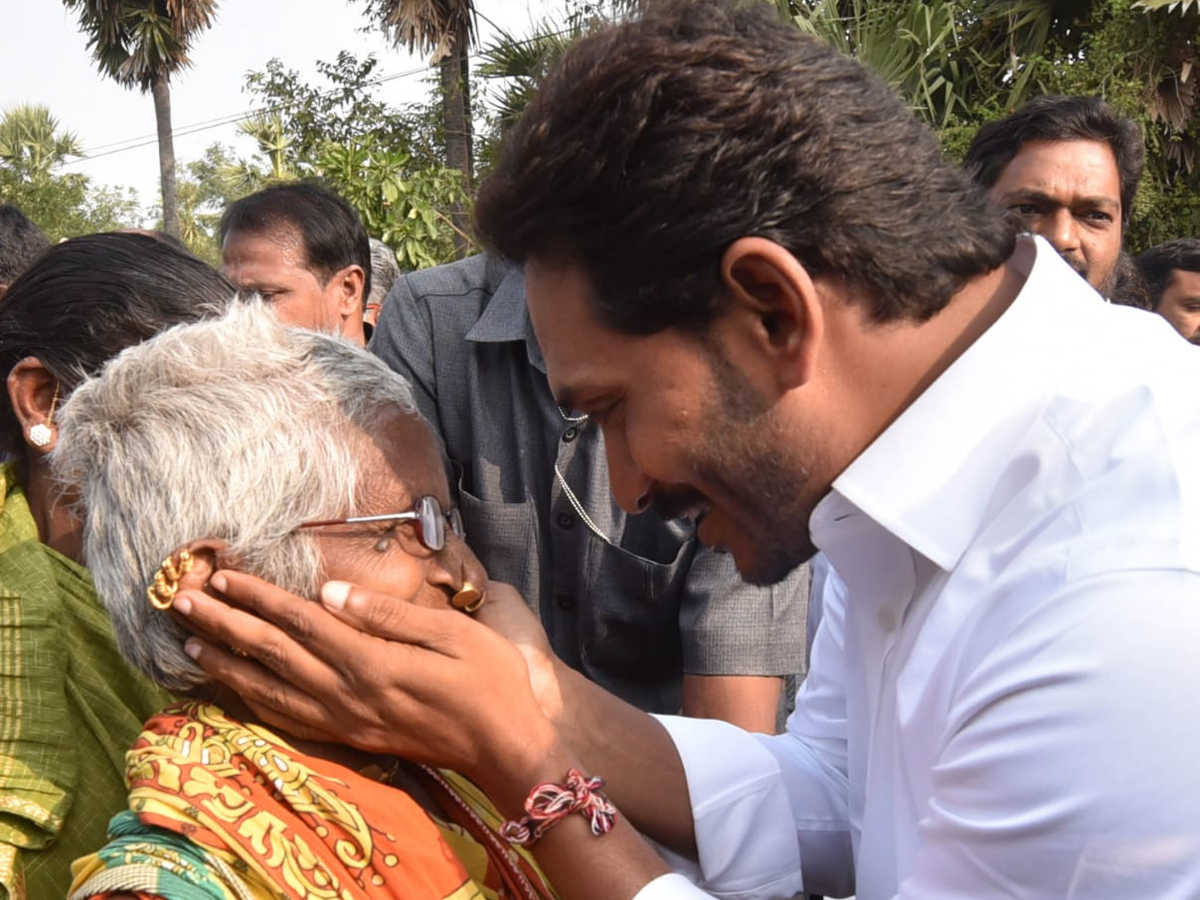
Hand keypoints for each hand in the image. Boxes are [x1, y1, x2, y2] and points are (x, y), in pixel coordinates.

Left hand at [175, 570, 559, 785]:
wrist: (505, 748)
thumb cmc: (489, 681)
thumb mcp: (452, 634)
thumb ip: (387, 614)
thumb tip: (329, 592)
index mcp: (372, 662)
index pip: (301, 622)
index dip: (258, 597)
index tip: (221, 575)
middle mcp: (348, 695)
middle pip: (272, 654)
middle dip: (224, 624)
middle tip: (181, 600)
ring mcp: (346, 722)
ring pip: (270, 691)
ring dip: (226, 664)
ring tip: (191, 641)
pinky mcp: (351, 739)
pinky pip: (288, 720)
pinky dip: (253, 702)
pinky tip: (234, 689)